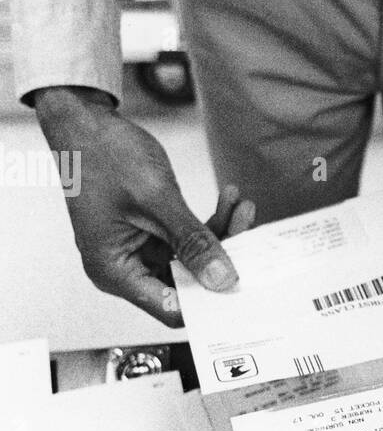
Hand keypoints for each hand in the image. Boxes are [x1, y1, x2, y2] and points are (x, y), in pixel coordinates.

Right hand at [35, 86, 255, 326]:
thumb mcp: (156, 199)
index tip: (242, 279)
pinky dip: (209, 222)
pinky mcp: (152, 234)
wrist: (86, 122)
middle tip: (248, 229)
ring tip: (241, 205)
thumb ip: (192, 242)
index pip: (172, 308)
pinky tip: (228, 200)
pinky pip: (188, 240)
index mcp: (114, 272)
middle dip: (221, 258)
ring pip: (193, 260)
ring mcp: (139, 251)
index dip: (208, 299)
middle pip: (188, 284)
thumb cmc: (104, 155)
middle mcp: (125, 268)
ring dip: (221, 233)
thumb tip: (222, 279)